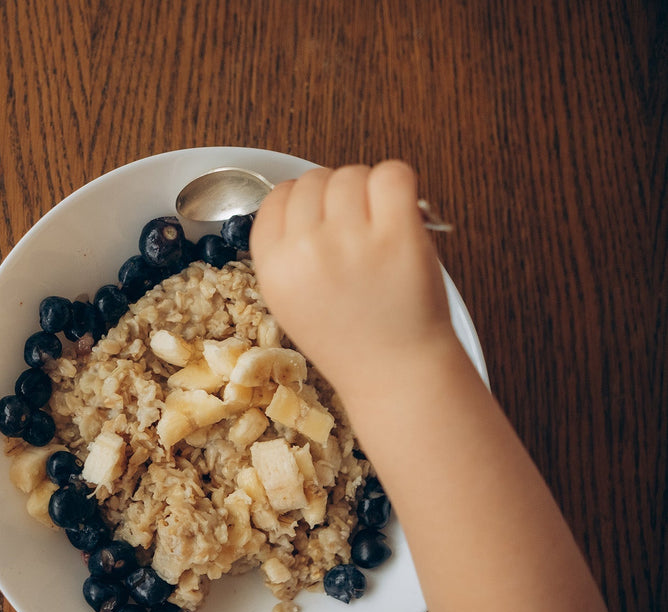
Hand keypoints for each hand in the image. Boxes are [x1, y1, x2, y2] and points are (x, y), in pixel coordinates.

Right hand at [249, 161, 458, 399]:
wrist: (395, 374)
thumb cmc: (350, 339)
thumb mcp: (290, 301)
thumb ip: (288, 250)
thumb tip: (307, 196)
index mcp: (274, 266)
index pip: (277, 197)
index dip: (302, 202)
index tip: (321, 219)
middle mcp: (306, 249)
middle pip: (314, 179)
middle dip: (336, 196)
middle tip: (356, 227)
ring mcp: (351, 240)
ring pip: (352, 173)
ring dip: (367, 190)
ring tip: (379, 226)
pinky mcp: (397, 235)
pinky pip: (392, 173)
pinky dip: (398, 183)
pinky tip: (401, 210)